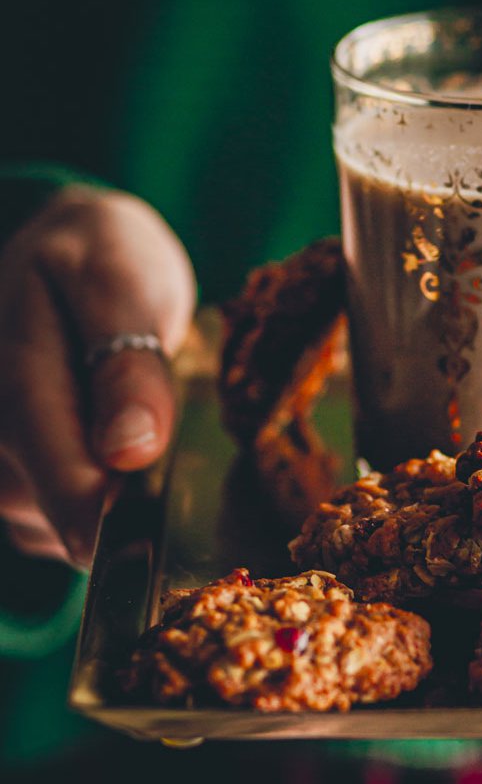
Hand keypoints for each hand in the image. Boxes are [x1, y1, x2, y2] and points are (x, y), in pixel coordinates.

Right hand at [0, 187, 195, 565]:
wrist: (64, 246)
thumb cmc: (101, 257)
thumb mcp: (123, 283)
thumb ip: (128, 365)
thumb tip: (131, 450)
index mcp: (10, 376)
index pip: (54, 474)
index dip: (103, 517)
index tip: (141, 537)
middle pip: (53, 510)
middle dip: (120, 502)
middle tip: (163, 446)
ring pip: (52, 523)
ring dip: (109, 501)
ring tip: (135, 433)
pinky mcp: (9, 471)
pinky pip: (55, 519)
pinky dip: (97, 501)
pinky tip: (114, 453)